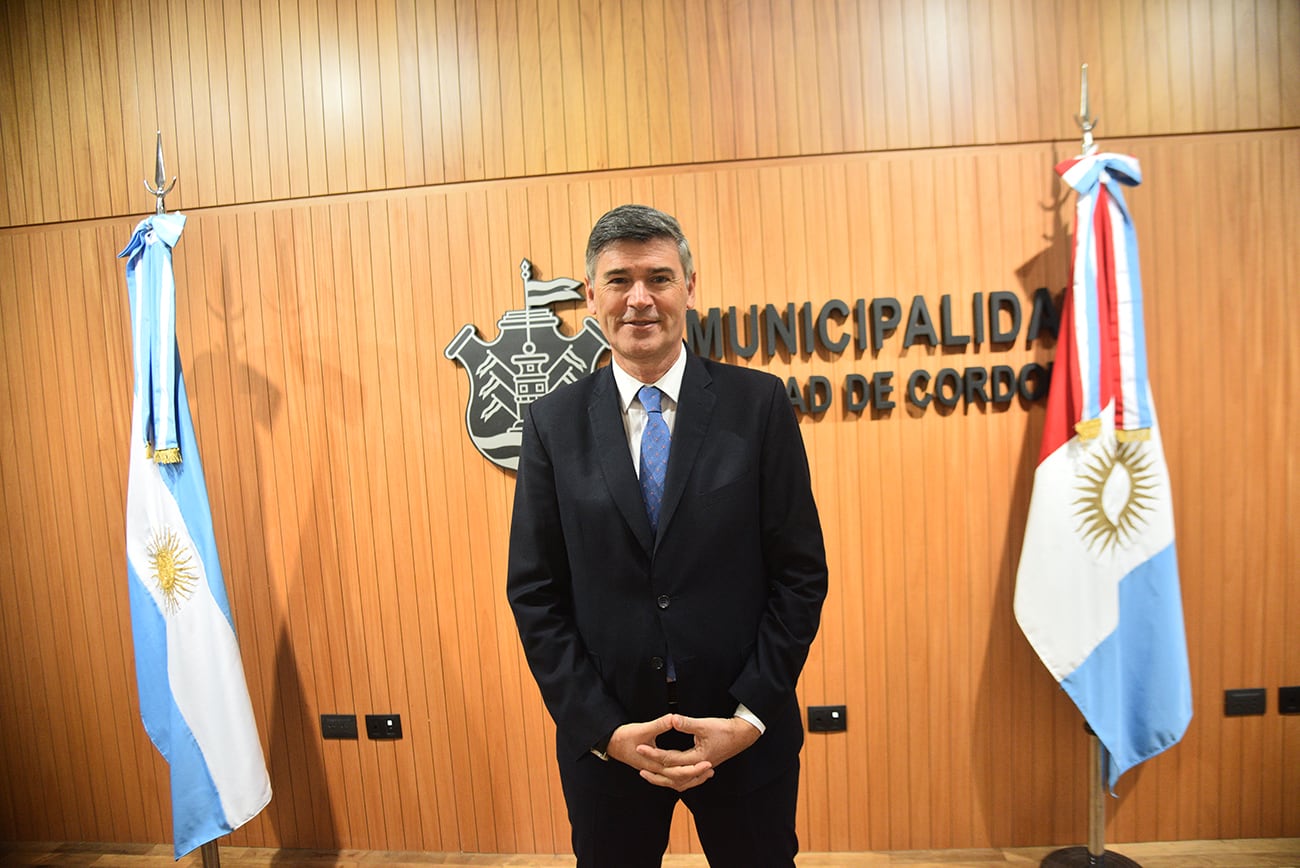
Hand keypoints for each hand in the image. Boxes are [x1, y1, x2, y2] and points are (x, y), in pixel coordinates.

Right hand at [605, 715, 714, 791]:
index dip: (693, 768)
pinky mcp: (654, 769)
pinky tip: (690, 771)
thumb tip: (674, 718)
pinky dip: (682, 777)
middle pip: (679, 780)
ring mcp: (654, 772)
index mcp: (654, 763)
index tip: (707, 762)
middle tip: (711, 769)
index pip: (677, 770)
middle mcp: (655, 771)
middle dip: (696, 775)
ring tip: (706, 772)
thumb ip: (660, 724)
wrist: (611, 743)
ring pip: (676, 783)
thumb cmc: (625, 736)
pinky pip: (671, 779)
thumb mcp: (643, 729)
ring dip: (691, 779)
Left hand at [634, 714, 760, 786]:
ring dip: (664, 779)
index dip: (653, 753)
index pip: (670, 759)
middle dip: (655, 772)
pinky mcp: (703, 767)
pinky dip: (676, 779)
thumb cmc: (725, 730)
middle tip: (639, 768)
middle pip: (672, 776)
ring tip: (649, 775)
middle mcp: (698, 767)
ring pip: (679, 782)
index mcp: (697, 758)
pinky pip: (686, 779)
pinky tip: (669, 776)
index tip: (640, 748)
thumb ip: (687, 724)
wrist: (742, 736)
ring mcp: (701, 769)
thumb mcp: (705, 725)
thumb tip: (672, 719)